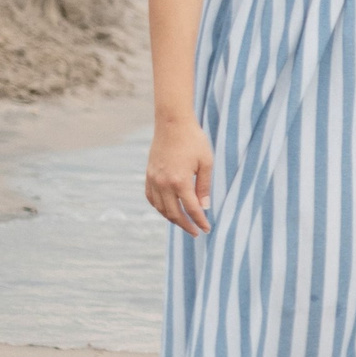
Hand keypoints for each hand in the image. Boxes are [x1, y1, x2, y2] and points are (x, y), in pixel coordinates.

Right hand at [145, 119, 214, 235]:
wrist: (172, 124)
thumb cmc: (194, 141)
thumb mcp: (206, 163)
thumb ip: (204, 186)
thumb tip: (205, 207)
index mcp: (180, 181)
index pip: (191, 209)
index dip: (200, 221)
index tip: (207, 229)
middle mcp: (164, 183)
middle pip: (174, 213)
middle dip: (185, 225)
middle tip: (196, 232)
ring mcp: (153, 180)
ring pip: (161, 208)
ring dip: (172, 218)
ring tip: (184, 223)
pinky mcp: (148, 175)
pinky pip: (151, 198)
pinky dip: (159, 207)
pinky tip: (167, 210)